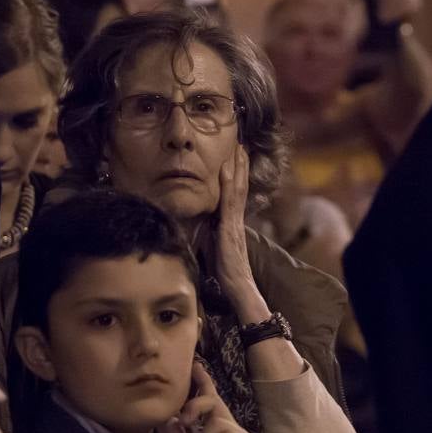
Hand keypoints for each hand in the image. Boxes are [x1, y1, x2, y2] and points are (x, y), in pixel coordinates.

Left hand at [213, 145, 269, 324]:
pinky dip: (229, 184)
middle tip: (240, 143)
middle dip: (239, 165)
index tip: (235, 157)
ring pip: (237, 189)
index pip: (234, 195)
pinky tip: (226, 170)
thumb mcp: (211, 251)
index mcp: (231, 225)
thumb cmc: (225, 276)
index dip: (235, 176)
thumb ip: (206, 237)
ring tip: (238, 148)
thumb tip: (191, 228)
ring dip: (237, 168)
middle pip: (239, 186)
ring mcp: (234, 223)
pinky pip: (230, 201)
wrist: (238, 289)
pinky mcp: (230, 228)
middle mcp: (235, 221)